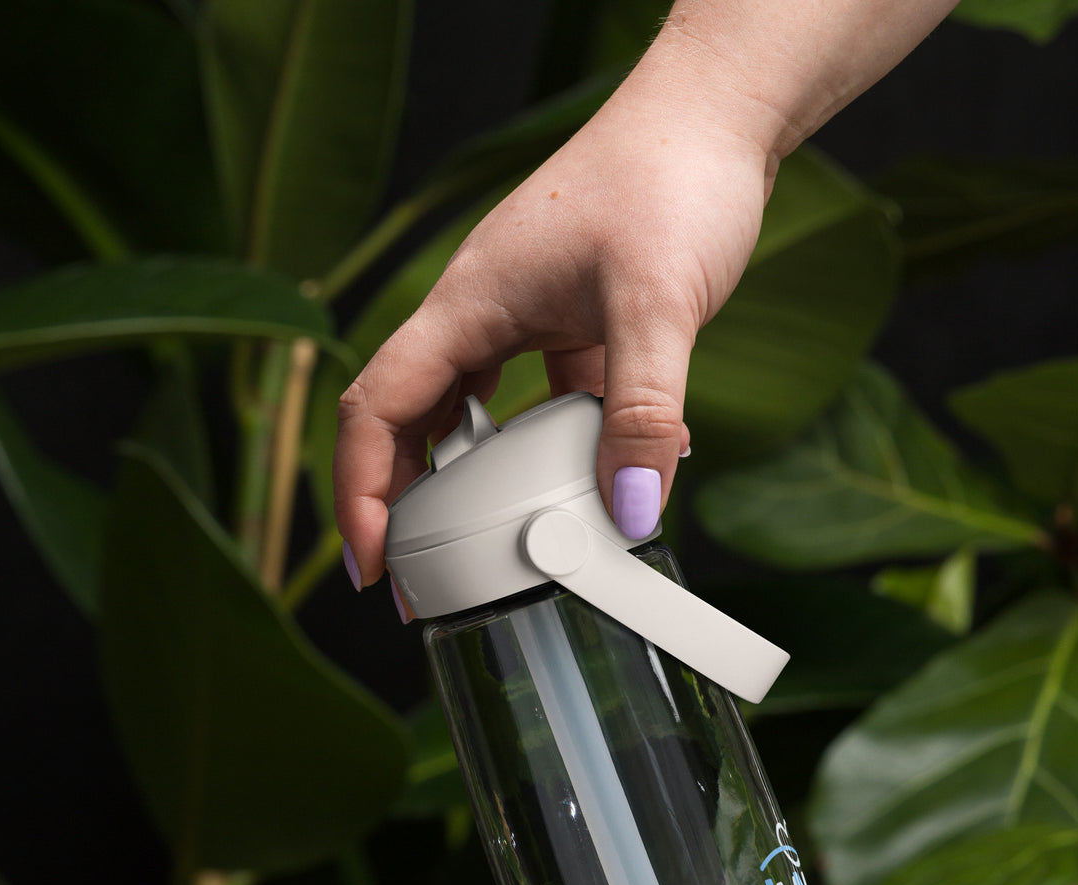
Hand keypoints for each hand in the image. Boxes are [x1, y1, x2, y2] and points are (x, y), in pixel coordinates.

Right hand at [332, 68, 776, 587]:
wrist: (717, 114)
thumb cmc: (672, 175)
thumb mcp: (655, 304)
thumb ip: (641, 413)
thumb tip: (632, 511)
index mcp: (467, 305)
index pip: (376, 407)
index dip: (360, 490)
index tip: (373, 562)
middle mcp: (483, 312)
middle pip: (411, 419)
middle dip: (404, 501)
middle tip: (420, 576)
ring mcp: (527, 316)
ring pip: (474, 411)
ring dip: (473, 479)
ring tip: (490, 544)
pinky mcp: (573, 322)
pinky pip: (542, 399)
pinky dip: (553, 445)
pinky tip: (594, 479)